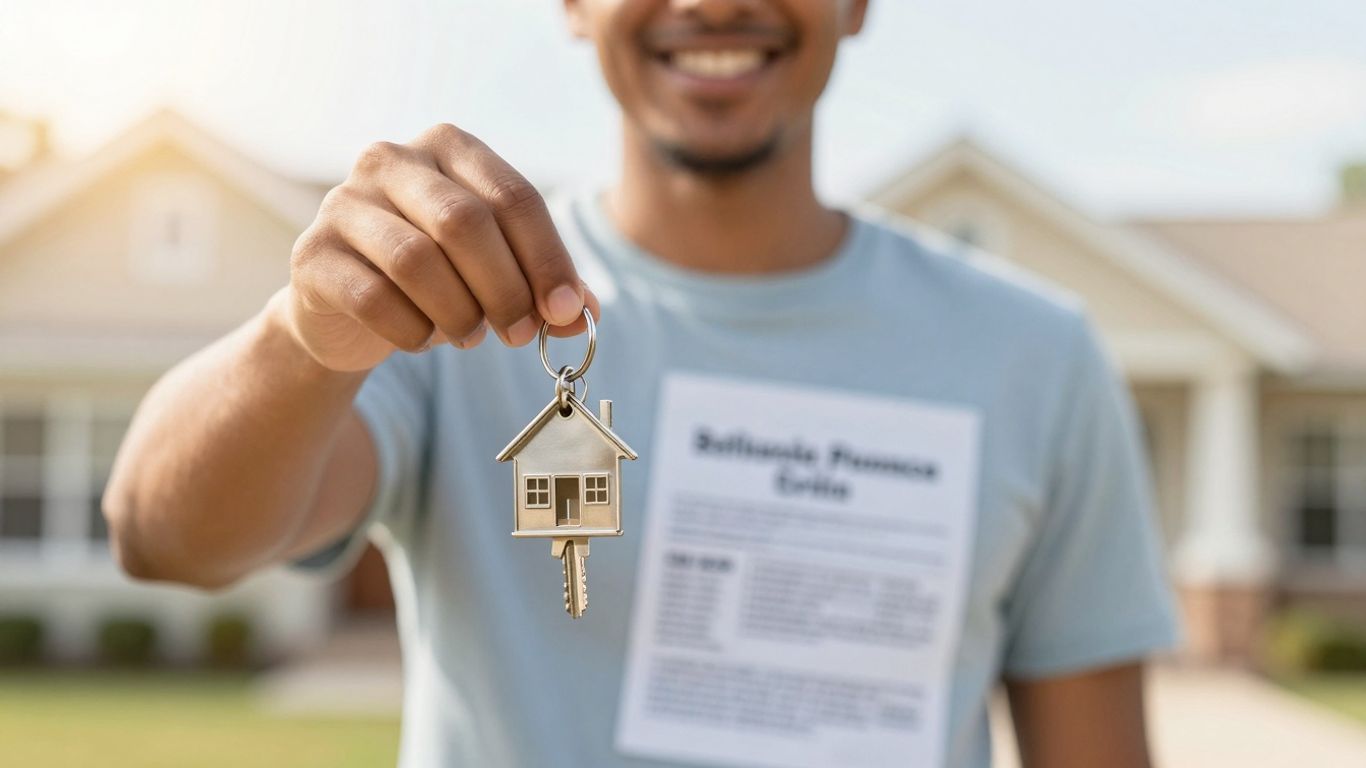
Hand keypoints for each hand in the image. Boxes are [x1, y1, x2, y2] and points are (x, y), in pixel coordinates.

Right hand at [283, 123, 599, 371]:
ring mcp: (343, 202)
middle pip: (465, 223)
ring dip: (458, 312)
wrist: (347, 311)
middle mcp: (391, 160)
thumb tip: (583, 314)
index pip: (513, 196)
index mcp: (449, 147)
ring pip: (416, 260)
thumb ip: (544, 289)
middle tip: (521, 335)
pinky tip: (421, 340)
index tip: (566, 313)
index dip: (547, 259)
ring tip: (471, 337)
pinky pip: (371, 297)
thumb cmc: (437, 280)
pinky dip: (409, 330)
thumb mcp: (497, 274)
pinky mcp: (310, 253)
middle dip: (505, 289)